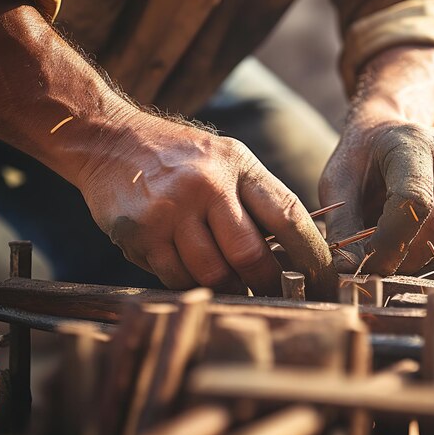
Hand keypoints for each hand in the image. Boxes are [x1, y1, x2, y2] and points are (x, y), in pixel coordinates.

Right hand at [76, 112, 337, 298]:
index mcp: (237, 164)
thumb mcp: (225, 159)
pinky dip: (192, 285)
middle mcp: (206, 184)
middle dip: (267, 284)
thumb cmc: (178, 156)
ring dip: (229, 290)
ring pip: (212, 273)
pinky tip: (195, 276)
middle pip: (250, 255)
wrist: (109, 140)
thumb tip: (291, 252)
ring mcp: (171, 209)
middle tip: (273, 294)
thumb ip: (255, 199)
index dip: (312, 256)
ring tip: (235, 289)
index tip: (324, 281)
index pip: (288, 216)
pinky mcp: (142, 232)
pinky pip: (176, 277)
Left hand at [320, 122, 433, 275]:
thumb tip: (347, 270)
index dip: (392, 240)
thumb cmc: (358, 159)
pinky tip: (411, 242)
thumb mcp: (336, 184)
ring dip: (423, 256)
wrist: (384, 133)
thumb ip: (342, 225)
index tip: (367, 263)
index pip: (415, 199)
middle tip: (377, 265)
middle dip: (407, 254)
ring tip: (392, 254)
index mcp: (412, 143)